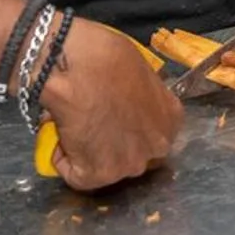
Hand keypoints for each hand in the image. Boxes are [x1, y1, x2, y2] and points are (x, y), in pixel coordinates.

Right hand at [40, 19, 183, 190]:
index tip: (112, 118)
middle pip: (133, 154)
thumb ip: (141, 97)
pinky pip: (77, 176)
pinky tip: (63, 135)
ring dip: (88, 153)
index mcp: (171, 118)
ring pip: (106, 167)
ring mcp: (130, 163)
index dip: (129, 128)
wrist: (80, 67)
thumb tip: (123, 100)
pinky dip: (63, 160)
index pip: (153, 134)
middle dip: (112, 144)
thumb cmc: (107, 57)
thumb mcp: (140, 73)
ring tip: (74, 126)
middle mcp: (158, 145)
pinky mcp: (99, 175)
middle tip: (91, 124)